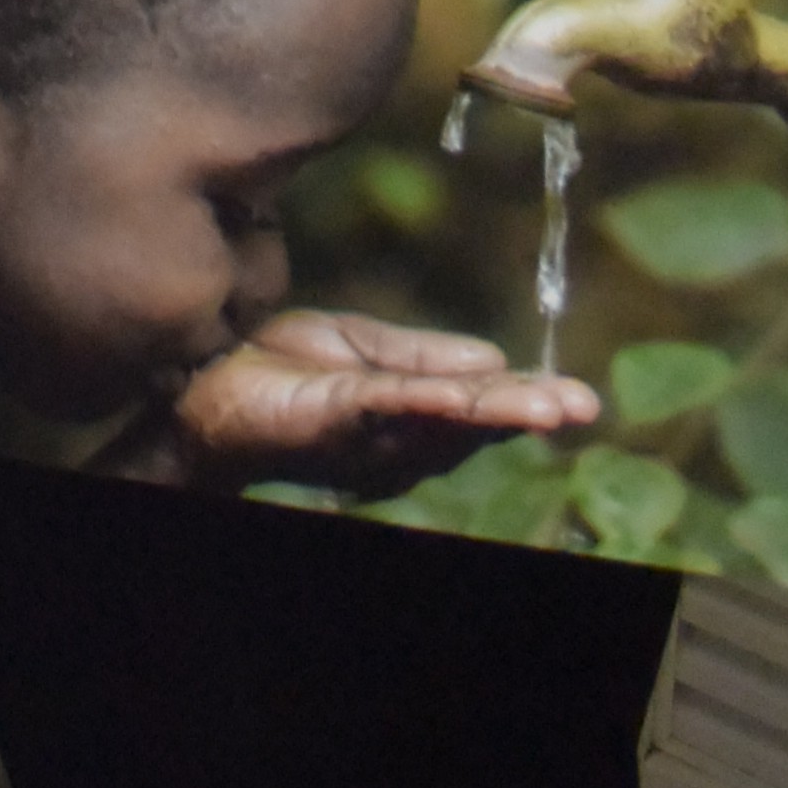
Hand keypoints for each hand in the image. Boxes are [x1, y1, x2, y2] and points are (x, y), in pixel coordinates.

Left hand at [176, 309, 599, 475]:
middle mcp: (392, 438)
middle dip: (527, 413)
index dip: (524, 400)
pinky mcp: (333, 414)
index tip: (575, 396)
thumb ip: (424, 356)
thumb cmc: (278, 367)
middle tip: (582, 406)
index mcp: (405, 416)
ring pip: (442, 421)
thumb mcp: (363, 349)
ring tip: (548, 405)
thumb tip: (496, 359)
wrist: (205, 378)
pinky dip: (429, 403)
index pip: (474, 405)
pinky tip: (464, 397)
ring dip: (496, 412)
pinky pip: (387, 408)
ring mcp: (364, 431)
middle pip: (470, 423)